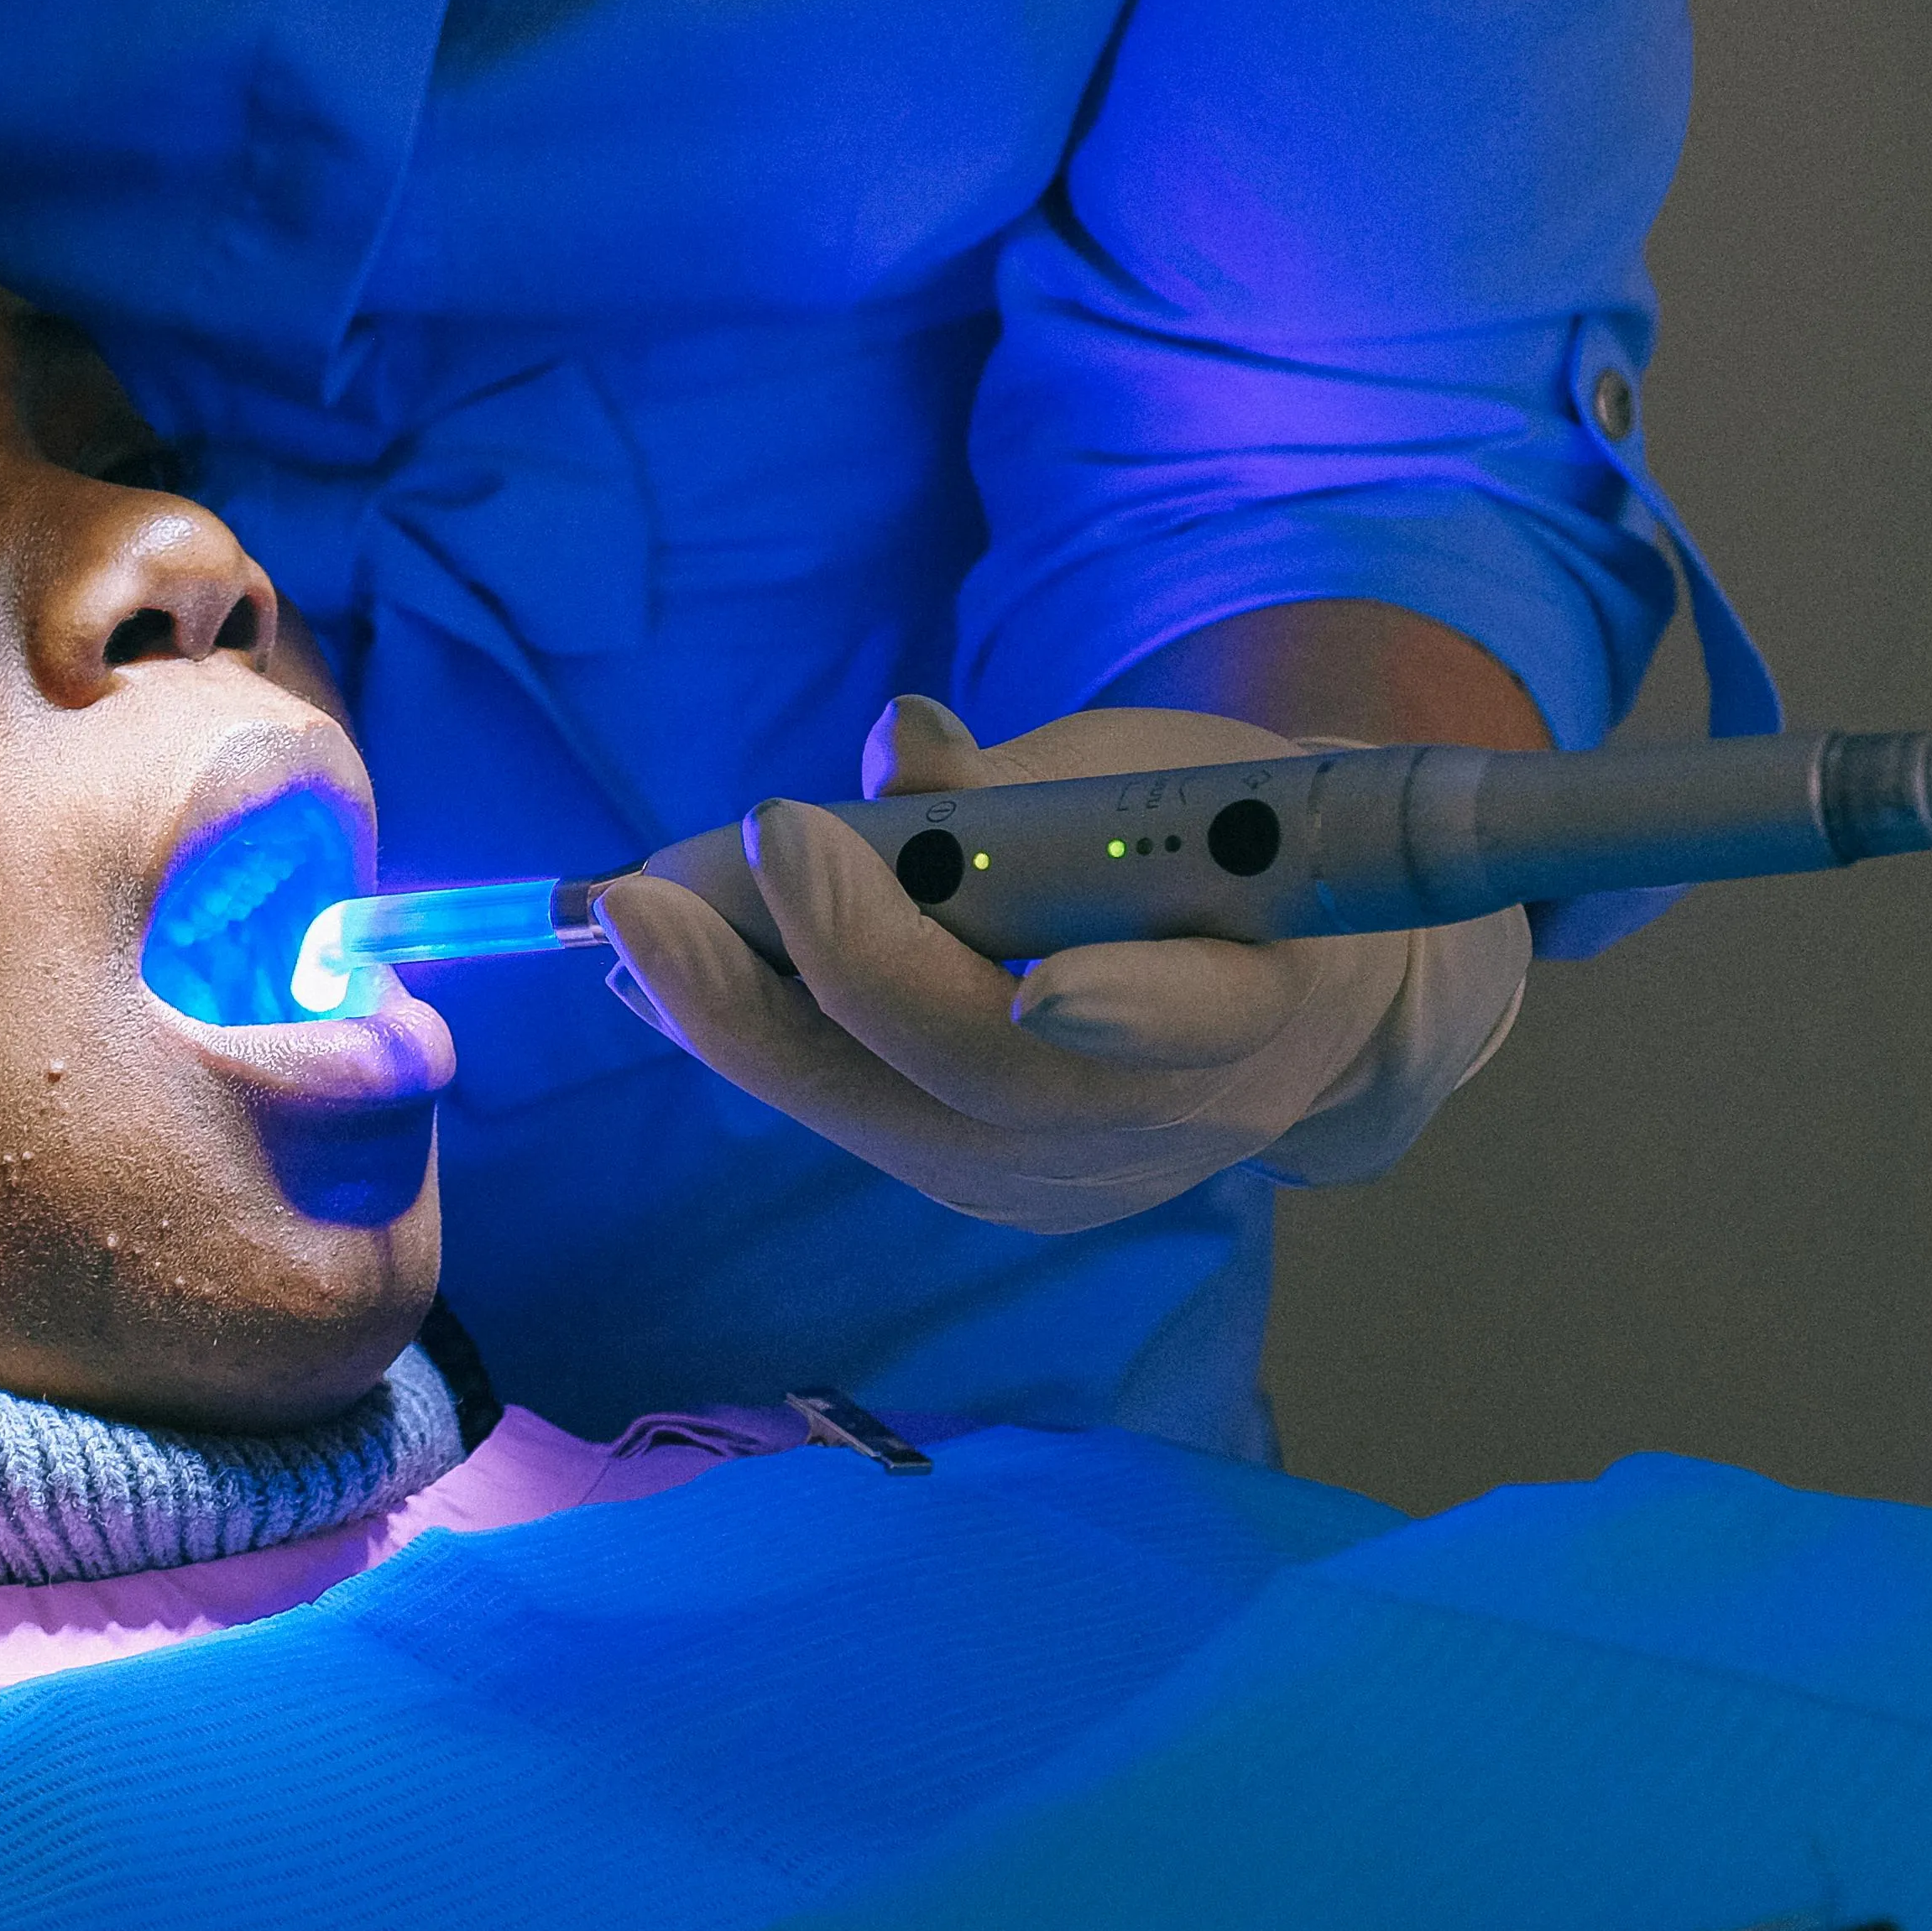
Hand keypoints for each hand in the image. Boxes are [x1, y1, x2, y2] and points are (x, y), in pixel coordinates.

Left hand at [593, 696, 1529, 1230]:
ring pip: (886, 1112)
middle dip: (832, 966)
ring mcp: (1064, 1174)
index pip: (1192, 1020)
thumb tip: (901, 743)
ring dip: (740, 1015)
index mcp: (1257, 996)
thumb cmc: (1219, 849)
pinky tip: (655, 983)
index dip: (1121, 1012)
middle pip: (980, 1074)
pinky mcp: (987, 1187)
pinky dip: (754, 1041)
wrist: (1299, 998)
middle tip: (693, 878)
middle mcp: (1160, 1115)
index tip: (1046, 984)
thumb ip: (1031, 780)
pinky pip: (856, 1118)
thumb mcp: (1164, 784)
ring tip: (632, 919)